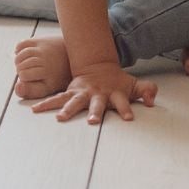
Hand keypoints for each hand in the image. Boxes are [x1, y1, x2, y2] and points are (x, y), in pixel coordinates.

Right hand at [32, 61, 157, 122]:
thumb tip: (153, 99)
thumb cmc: (118, 81)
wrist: (98, 66)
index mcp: (114, 94)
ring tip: (60, 118)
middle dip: (95, 112)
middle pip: (97, 104)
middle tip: (92, 122)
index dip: (126, 109)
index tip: (129, 118)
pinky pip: (57, 99)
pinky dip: (47, 104)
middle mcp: (98, 94)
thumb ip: (146, 90)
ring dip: (68, 110)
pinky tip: (35, 109)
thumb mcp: (134, 85)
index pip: (122, 102)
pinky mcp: (71, 93)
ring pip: (74, 102)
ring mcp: (83, 93)